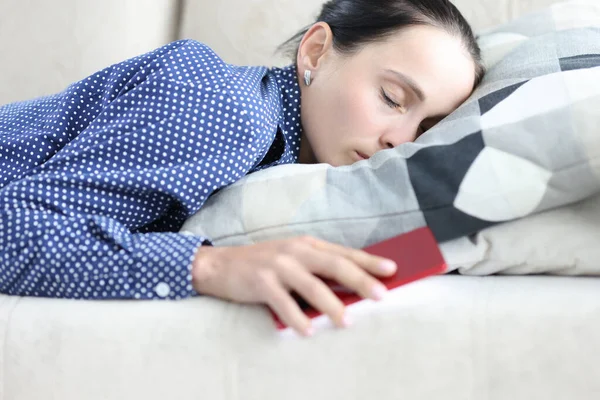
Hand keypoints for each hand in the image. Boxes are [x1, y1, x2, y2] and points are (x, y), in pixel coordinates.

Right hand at [191, 236, 396, 336]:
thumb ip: (317, 267)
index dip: (368, 261)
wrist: (220, 264)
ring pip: (312, 286)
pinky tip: (308, 331)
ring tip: (347, 321)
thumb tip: (350, 287)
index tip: (392, 269)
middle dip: (360, 280)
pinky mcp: (262, 282)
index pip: (343, 252)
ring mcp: (278, 266)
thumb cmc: (262, 263)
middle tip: (381, 295)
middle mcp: (295, 251)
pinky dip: (297, 318)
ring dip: (332, 305)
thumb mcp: (292, 257)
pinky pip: (284, 303)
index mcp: (307, 244)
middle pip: (334, 265)